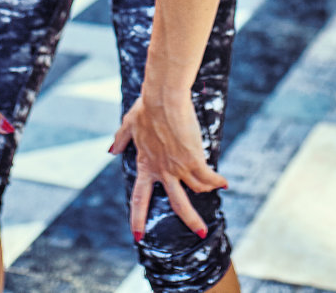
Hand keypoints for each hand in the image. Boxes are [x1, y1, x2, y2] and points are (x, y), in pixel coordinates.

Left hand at [107, 91, 227, 242]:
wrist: (163, 99)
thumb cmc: (146, 108)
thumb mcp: (129, 124)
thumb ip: (121, 139)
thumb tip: (111, 150)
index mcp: (146, 165)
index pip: (139, 198)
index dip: (138, 218)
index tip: (138, 236)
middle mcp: (163, 171)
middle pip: (178, 204)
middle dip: (191, 220)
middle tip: (200, 233)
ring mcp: (179, 166)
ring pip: (198, 189)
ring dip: (207, 189)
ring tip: (213, 188)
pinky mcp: (193, 158)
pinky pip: (209, 176)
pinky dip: (217, 181)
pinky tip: (224, 182)